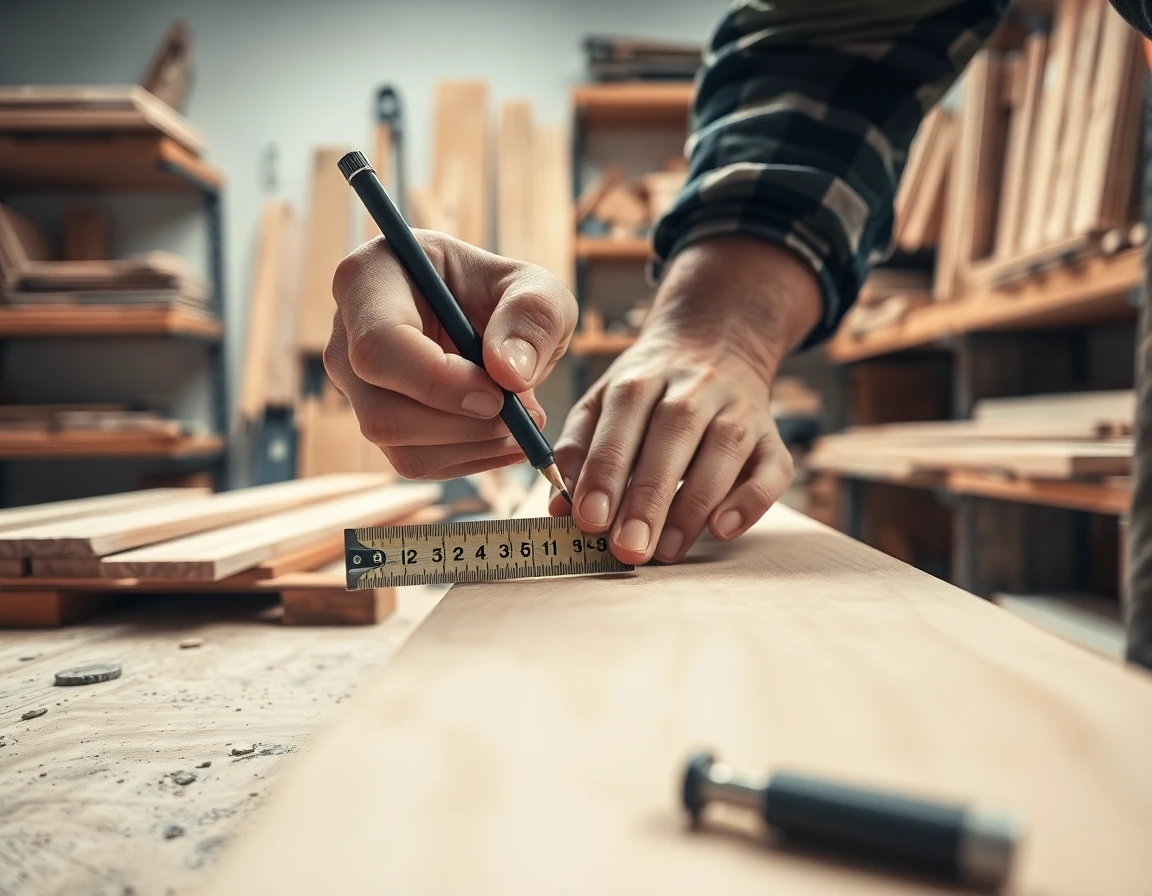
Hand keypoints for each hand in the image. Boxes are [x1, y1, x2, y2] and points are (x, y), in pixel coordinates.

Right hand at [325, 231, 576, 479]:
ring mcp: (357, 386)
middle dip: (461, 427)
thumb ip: (533, 316)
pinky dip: (469, 459)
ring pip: (399, 447)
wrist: (499, 323)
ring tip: (522, 422)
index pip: (379, 346)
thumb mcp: (538, 290)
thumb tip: (508, 373)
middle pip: (380, 412)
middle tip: (523, 416)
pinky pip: (415, 462)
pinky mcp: (379, 421)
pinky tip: (503, 436)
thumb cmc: (509, 296)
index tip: (498, 393)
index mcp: (370, 278)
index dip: (438, 381)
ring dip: (472, 446)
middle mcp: (347, 336)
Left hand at [548, 236, 821, 564]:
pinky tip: (722, 529)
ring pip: (724, 449)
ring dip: (693, 505)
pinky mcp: (772, 435)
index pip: (622, 420)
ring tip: (664, 551)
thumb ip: (577, 451)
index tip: (589, 519)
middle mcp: (693, 387)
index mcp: (642, 377)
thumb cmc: (647, 392)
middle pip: (673, 436)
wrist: (716, 344)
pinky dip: (750, 500)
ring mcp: (738, 408)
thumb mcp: (603, 404)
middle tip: (627, 548)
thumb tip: (560, 509)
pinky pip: (772, 467)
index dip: (605, 471)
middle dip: (648, 497)